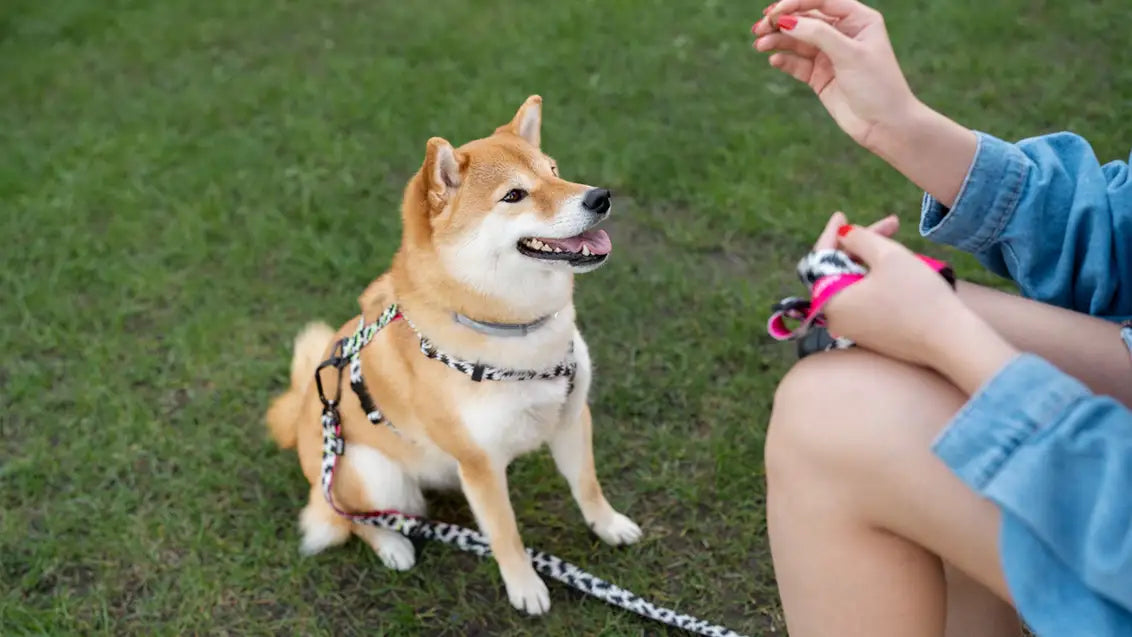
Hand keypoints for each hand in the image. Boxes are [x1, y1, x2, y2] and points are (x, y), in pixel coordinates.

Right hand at [752, 0, 918, 150]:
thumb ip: (818, 34)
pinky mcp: (820, 77)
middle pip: (806, 20)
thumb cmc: (878, 85)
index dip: (797, 3)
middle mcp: (843, 34)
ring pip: (797, 41)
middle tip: (759, 28)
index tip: (775, 13)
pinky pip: (797, 63)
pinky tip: (774, 60)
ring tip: (760, 45)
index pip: (822, 1)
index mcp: (858, 20)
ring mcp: (830, 56)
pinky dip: (784, 60)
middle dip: (782, 22)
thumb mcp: (849, 54)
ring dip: (778, 40)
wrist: (885, 125)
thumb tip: (786, 21)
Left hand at [820, 217, 1018, 393]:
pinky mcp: (874, 335)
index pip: (822, 260)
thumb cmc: (918, 296)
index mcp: (831, 302)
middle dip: (863, 244)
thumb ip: (859, 238)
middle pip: (842, 270)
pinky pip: (868, 300)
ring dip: (874, 260)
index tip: (842, 216)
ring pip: (857, 284)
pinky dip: (879, 280)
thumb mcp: (888, 255)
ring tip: (899, 242)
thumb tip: (844, 234)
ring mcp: (855, 330)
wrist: (951, 341)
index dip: (833, 234)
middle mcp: (836, 319)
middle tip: (891, 224)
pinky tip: (897, 266)